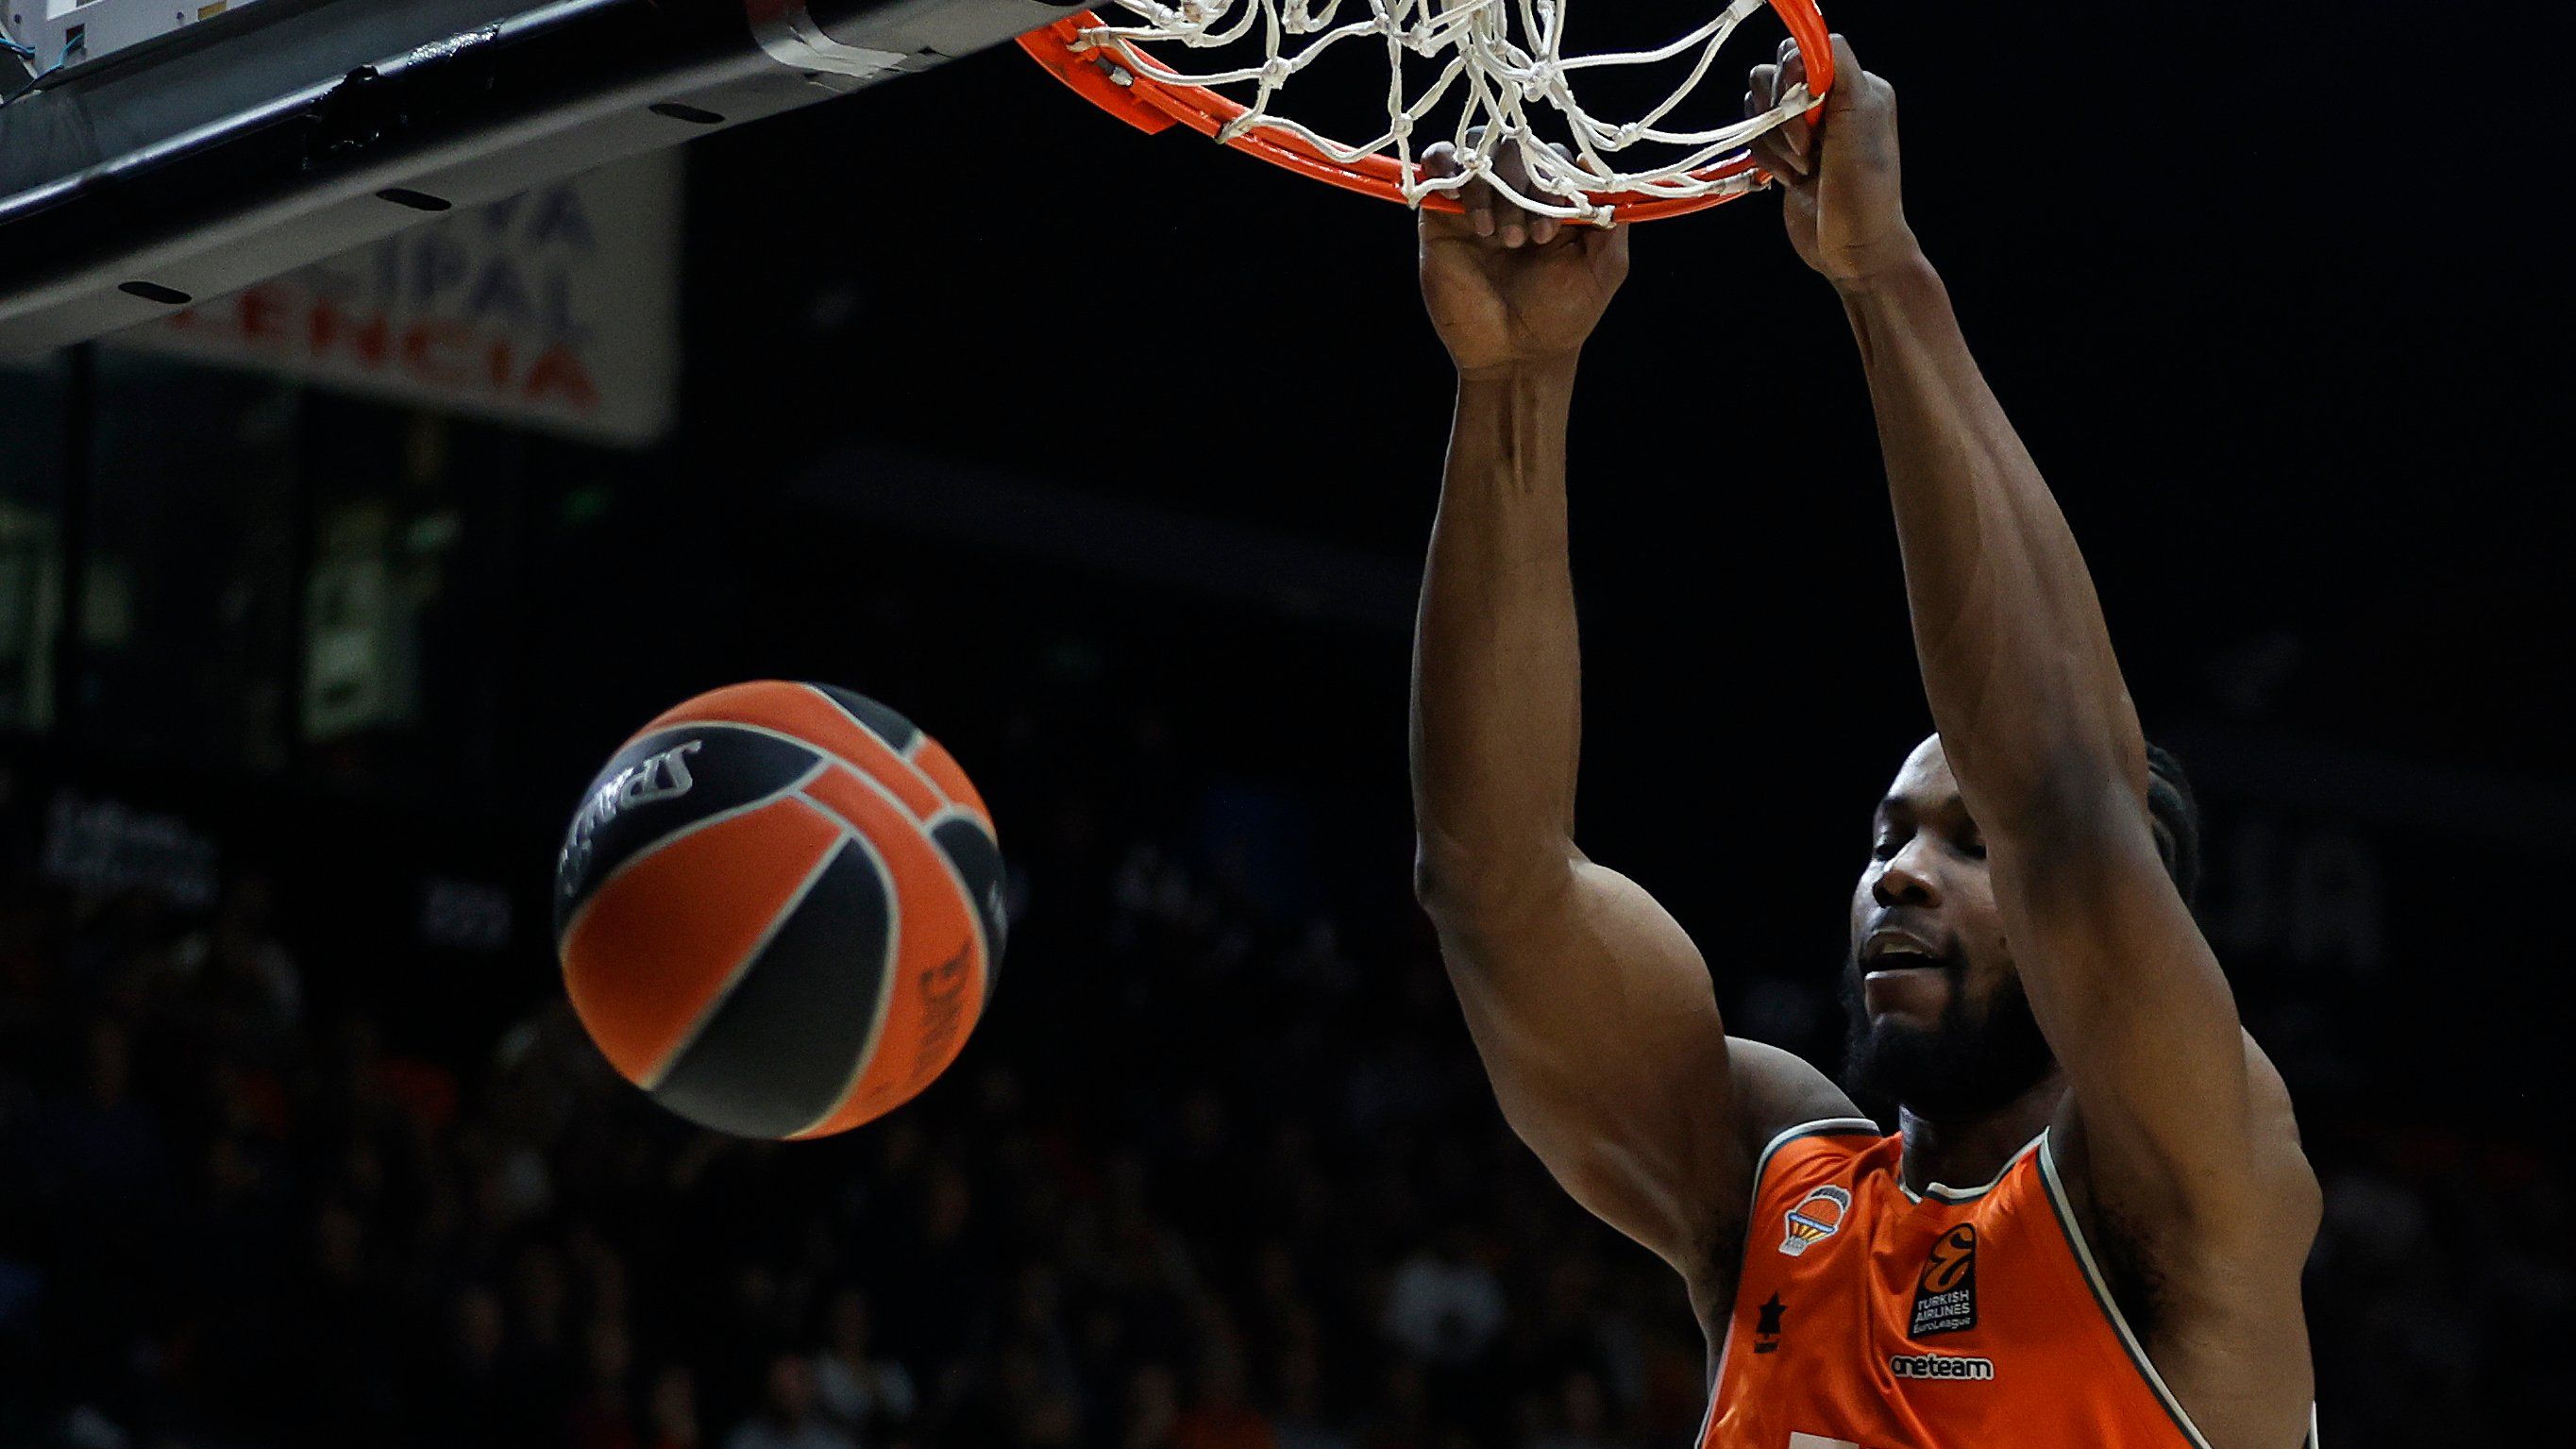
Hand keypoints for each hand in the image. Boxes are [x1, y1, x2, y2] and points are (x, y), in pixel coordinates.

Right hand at [1418, 137, 1630, 376]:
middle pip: (1514, 149)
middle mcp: (1516, 195)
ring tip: (1495, 236)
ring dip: (1488, 186)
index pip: (1552, 157)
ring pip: (1477, 154)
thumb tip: (1591, 163)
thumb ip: (1609, 217)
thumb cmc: (1562, 317)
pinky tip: (1461, 202)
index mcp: (1554, 201)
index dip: (1553, 178)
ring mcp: (1478, 203)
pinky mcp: (1441, 217)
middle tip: (1525, 239)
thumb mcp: (1604, 268)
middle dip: (1521, 186)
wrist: (1514, 358)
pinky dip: (1445, 166)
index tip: (1557, 221)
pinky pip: (1437, 166)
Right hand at [1745, 35, 1920, 288]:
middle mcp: (1828, 101)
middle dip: (1783, 114)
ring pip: (1757, 106)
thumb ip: (1837, 66)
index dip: (1794, 77)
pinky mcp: (1782, 155)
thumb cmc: (1865, 186)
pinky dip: (1766, 158)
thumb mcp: (1860, 114)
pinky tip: (1791, 179)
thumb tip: (1811, 37)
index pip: (1804, 52)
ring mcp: (1802, 130)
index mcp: (1854, 85)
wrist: (1853, 248)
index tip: (1807, 108)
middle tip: (1810, 147)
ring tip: (1803, 167)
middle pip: (1773, 75)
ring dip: (1774, 140)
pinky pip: (1752, 136)